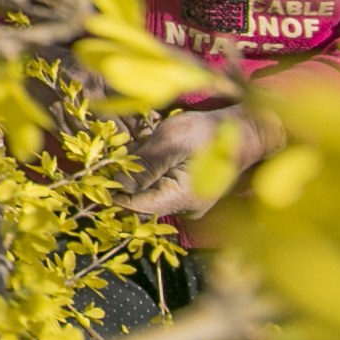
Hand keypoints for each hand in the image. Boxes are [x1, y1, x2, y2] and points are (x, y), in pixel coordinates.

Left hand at [121, 106, 283, 217]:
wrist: (245, 131)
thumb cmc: (210, 132)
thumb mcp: (172, 141)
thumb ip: (144, 165)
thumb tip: (118, 186)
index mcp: (180, 199)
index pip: (135, 207)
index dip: (112, 194)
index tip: (94, 178)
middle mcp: (184, 208)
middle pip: (140, 201)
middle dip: (123, 181)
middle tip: (107, 160)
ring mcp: (187, 202)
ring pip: (149, 193)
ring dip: (136, 174)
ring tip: (128, 152)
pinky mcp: (188, 192)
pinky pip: (160, 187)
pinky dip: (149, 172)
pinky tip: (145, 152)